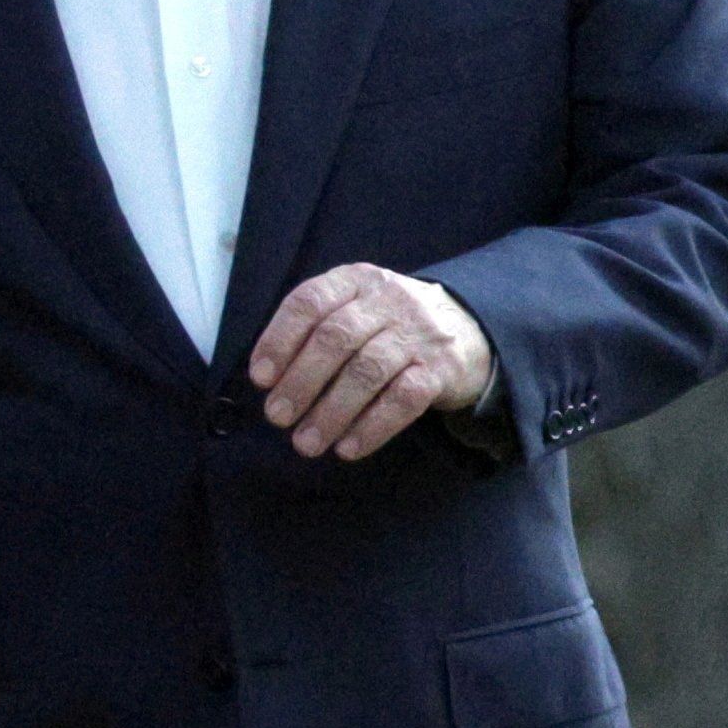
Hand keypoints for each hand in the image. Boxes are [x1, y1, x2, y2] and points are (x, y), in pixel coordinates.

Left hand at [247, 262, 493, 460]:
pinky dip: (371, 427)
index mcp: (356, 280)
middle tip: (278, 417)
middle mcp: (389, 300)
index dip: (279, 340)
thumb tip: (267, 378)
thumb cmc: (389, 325)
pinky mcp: (442, 368)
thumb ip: (315, 329)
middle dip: (300, 382)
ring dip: (331, 412)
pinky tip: (347, 448)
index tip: (260, 378)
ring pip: (367, 371)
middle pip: (336, 338)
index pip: (309, 302)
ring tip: (306, 442)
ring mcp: (419, 333)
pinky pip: (403, 400)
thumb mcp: (355, 307)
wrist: (467, 329)